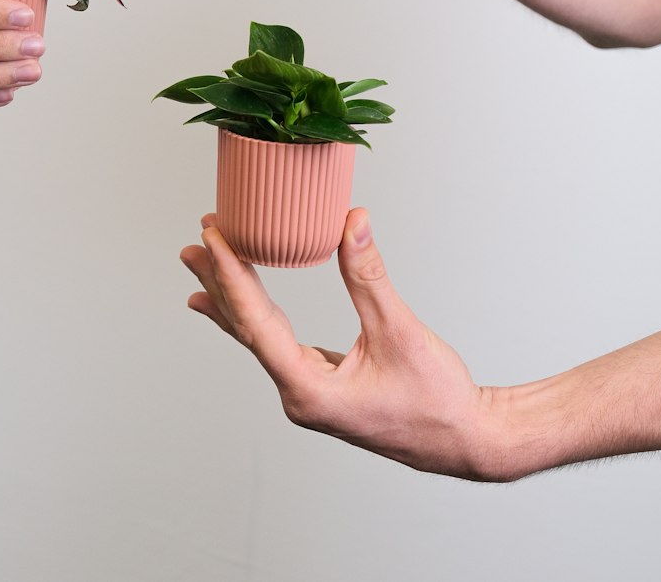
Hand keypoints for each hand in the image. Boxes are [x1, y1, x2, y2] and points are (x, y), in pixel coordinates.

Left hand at [180, 209, 504, 480]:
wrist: (467, 440)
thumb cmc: (437, 399)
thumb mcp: (400, 330)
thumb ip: (369, 275)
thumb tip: (352, 220)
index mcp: (308, 390)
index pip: (254, 323)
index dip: (230, 275)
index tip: (211, 238)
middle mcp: (299, 395)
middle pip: (246, 329)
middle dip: (219, 283)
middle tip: (193, 243)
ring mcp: (307, 393)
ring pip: (258, 336)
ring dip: (232, 297)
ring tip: (202, 264)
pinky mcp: (321, 385)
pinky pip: (276, 343)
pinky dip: (255, 316)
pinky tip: (238, 304)